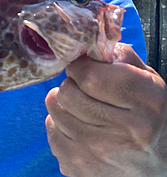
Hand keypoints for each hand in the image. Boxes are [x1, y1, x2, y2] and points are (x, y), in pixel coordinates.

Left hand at [45, 43, 166, 176]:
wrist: (158, 169)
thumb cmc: (150, 118)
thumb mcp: (149, 83)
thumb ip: (122, 58)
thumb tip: (89, 43)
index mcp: (146, 102)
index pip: (90, 76)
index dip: (81, 67)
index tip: (83, 68)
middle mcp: (124, 130)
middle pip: (68, 92)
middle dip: (72, 84)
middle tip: (84, 89)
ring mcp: (99, 152)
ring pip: (55, 108)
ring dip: (64, 103)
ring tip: (82, 108)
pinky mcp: (78, 166)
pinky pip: (51, 129)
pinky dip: (61, 125)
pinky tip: (80, 128)